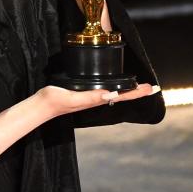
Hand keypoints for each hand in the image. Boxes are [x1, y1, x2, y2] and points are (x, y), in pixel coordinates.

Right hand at [37, 83, 159, 118]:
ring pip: (114, 92)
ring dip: (127, 89)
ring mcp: (90, 96)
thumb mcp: (72, 98)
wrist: (42, 105)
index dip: (137, 92)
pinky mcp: (83, 92)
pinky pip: (104, 90)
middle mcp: (96, 99)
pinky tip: (113, 86)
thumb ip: (90, 97)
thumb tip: (111, 94)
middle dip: (136, 91)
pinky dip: (114, 87)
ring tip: (138, 86)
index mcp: (97, 100)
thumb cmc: (55, 101)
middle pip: (122, 95)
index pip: (122, 96)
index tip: (151, 88)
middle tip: (151, 87)